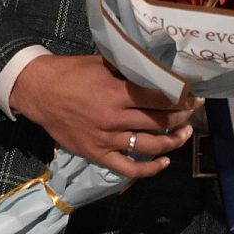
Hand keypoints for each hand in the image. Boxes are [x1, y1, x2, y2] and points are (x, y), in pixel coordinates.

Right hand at [8, 54, 195, 178]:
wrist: (40, 92)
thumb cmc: (72, 73)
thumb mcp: (103, 63)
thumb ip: (129, 70)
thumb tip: (158, 71)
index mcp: (117, 92)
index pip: (160, 98)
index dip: (181, 97)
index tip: (193, 94)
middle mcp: (115, 118)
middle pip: (160, 121)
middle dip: (183, 116)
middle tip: (193, 110)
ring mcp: (107, 139)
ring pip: (150, 145)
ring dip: (173, 141)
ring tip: (185, 133)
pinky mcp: (98, 154)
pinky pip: (129, 169)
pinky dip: (149, 169)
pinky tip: (163, 162)